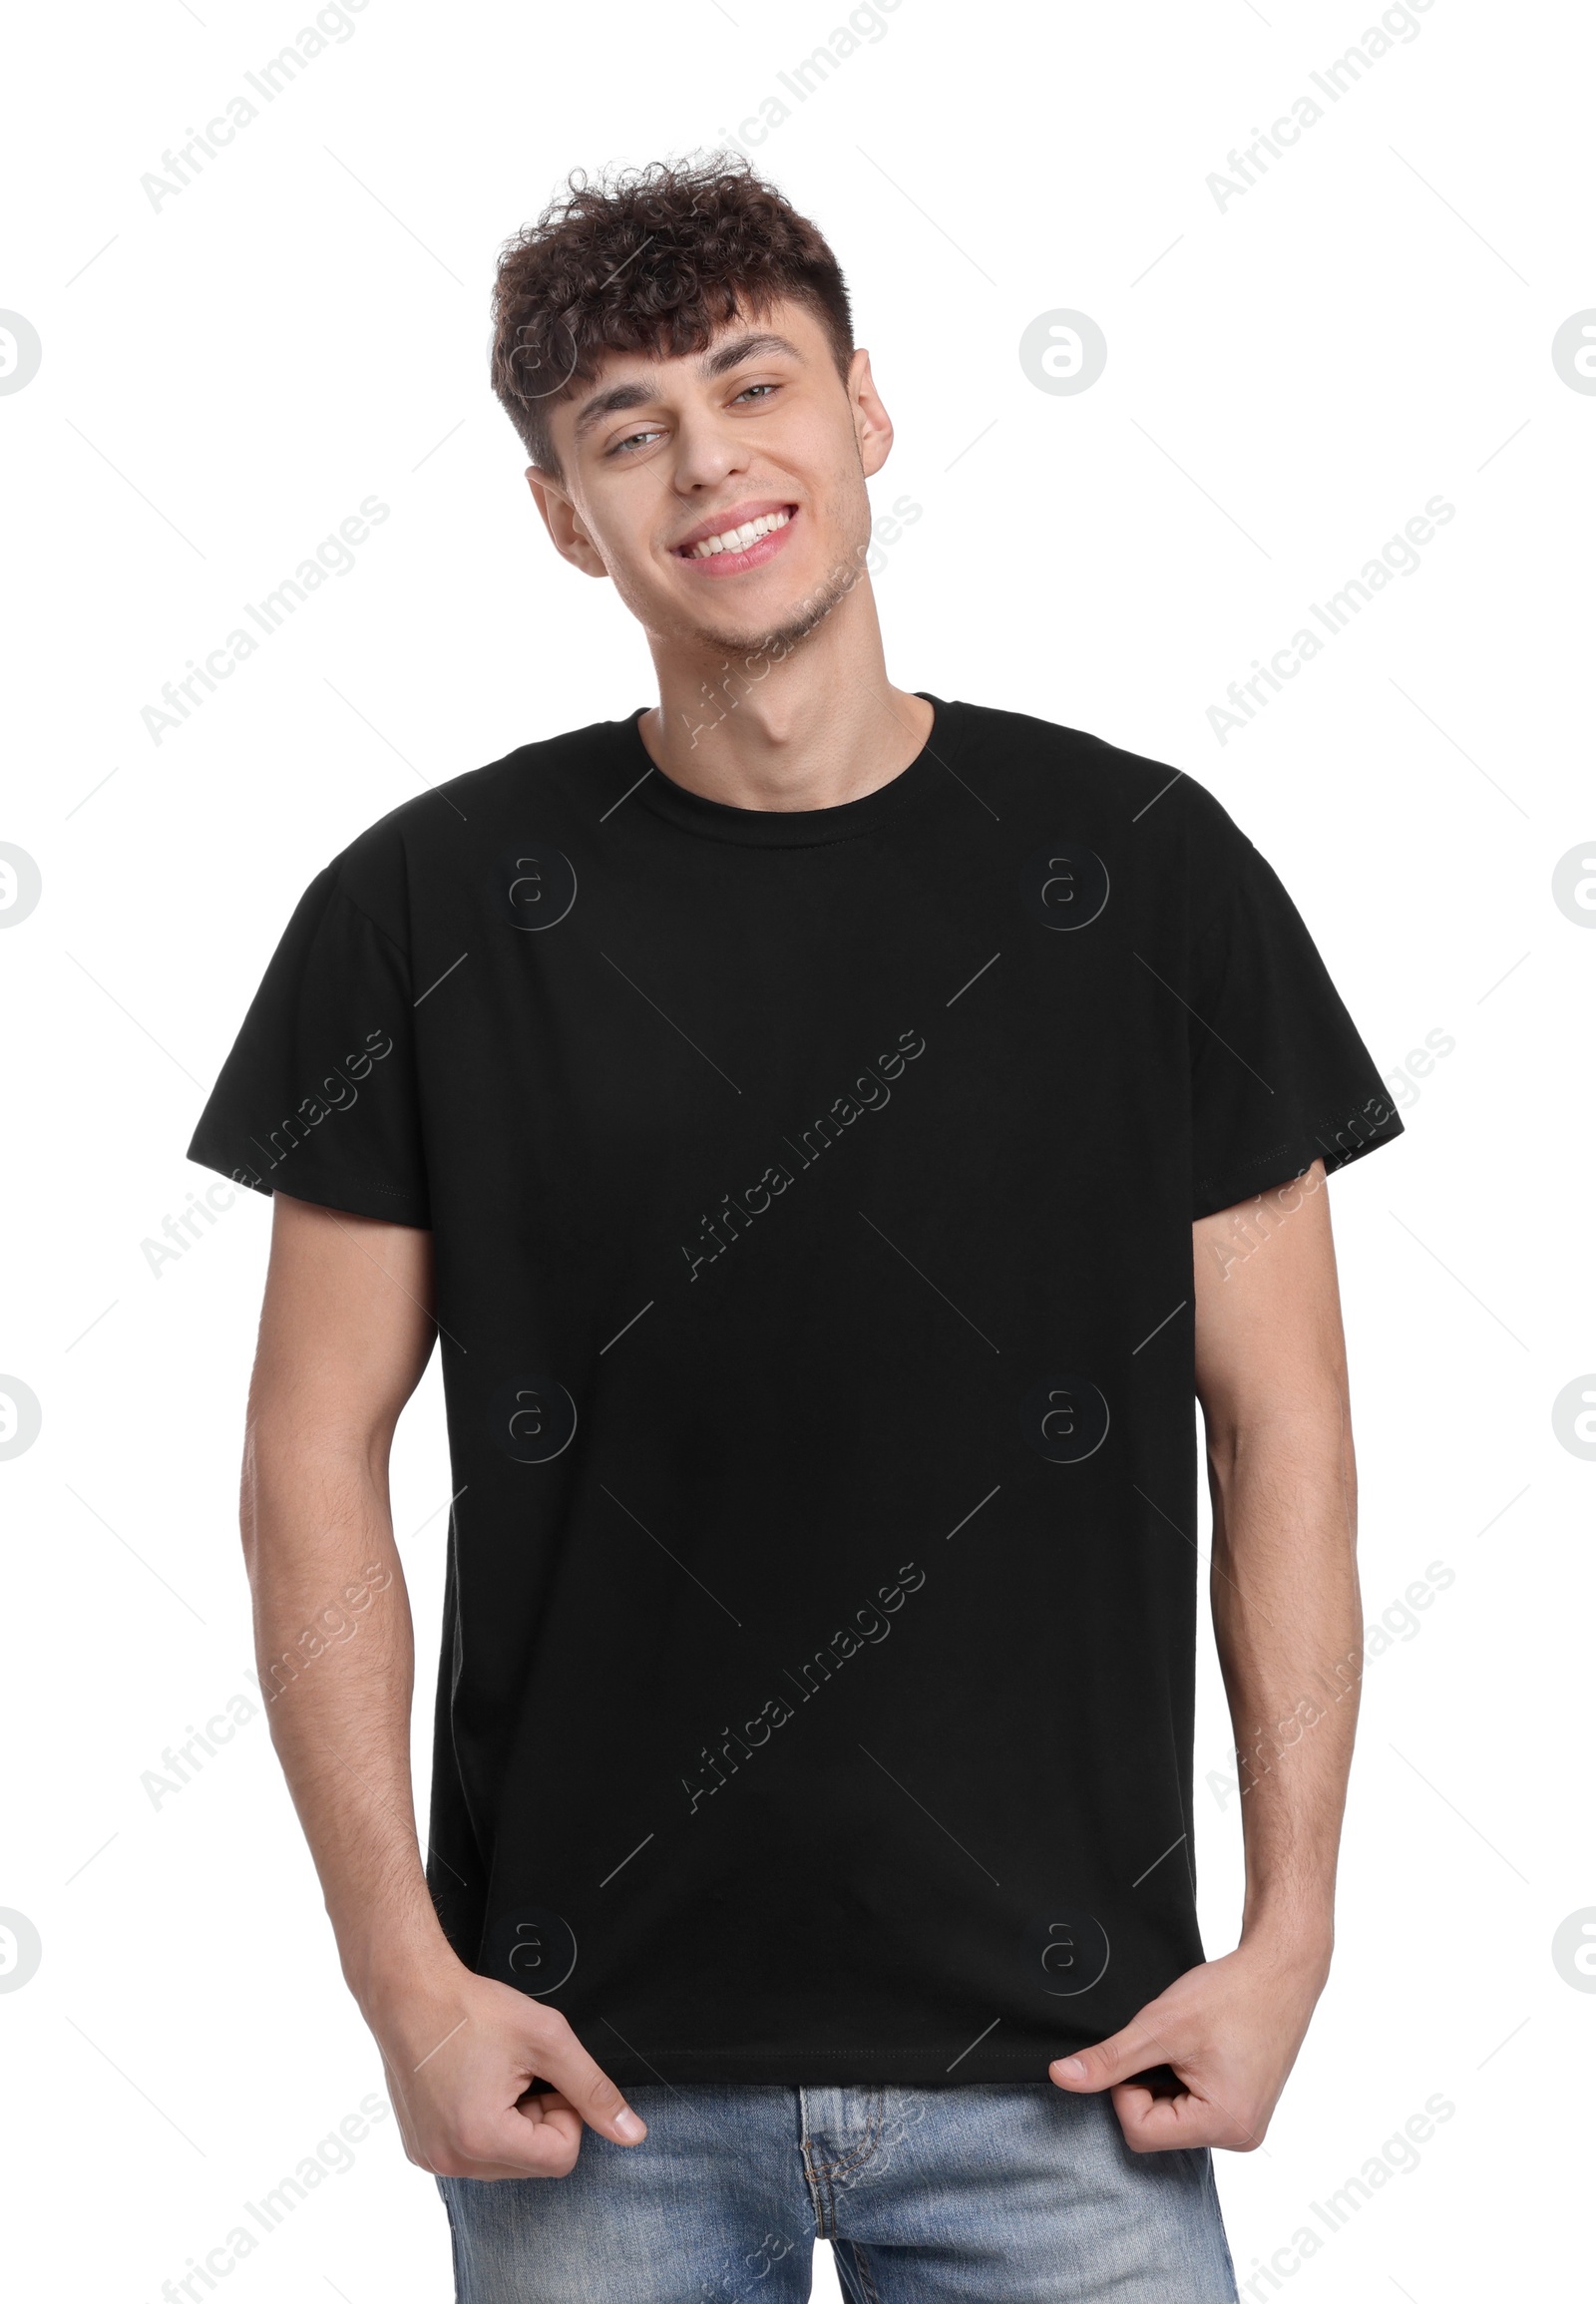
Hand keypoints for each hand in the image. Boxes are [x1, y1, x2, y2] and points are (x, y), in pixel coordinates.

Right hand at [367, 1954, 646, 2178]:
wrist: (407, 1992)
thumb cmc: (472, 2009)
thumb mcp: (547, 2039)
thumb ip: (593, 2089)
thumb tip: (633, 2135)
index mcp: (483, 2138)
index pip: (561, 2158)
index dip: (566, 2114)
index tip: (545, 2077)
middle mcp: (452, 2161)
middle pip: (533, 2163)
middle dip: (538, 2119)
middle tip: (519, 2073)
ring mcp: (431, 2160)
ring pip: (506, 2163)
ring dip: (513, 2124)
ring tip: (492, 2077)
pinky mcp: (420, 2151)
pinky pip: (474, 2156)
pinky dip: (484, 2126)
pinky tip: (470, 2087)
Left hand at [1048, 1937, 1328, 2152]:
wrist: (1281, 1970)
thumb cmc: (1231, 1994)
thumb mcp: (1161, 2025)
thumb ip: (1110, 2058)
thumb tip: (1061, 2078)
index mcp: (1224, 2124)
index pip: (1140, 2131)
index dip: (1126, 2088)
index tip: (1145, 2049)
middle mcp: (1239, 2136)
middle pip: (1156, 2129)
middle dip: (1148, 2084)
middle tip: (1170, 2045)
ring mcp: (1244, 2125)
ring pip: (1171, 2118)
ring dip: (1165, 2081)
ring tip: (1190, 2044)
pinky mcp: (1244, 2108)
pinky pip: (1192, 2108)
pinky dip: (1183, 2079)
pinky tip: (1199, 2050)